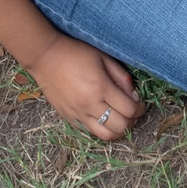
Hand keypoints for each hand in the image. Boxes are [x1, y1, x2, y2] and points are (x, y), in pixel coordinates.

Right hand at [25, 34, 144, 140]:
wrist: (45, 57)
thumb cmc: (76, 52)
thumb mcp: (102, 57)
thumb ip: (121, 76)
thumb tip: (134, 95)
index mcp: (101, 87)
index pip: (129, 109)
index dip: (140, 109)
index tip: (141, 104)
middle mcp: (90, 104)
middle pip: (120, 126)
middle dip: (132, 121)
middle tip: (133, 113)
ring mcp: (78, 114)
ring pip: (105, 135)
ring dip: (118, 131)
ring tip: (120, 120)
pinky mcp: (69, 118)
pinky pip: (90, 132)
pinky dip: (101, 129)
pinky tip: (103, 119)